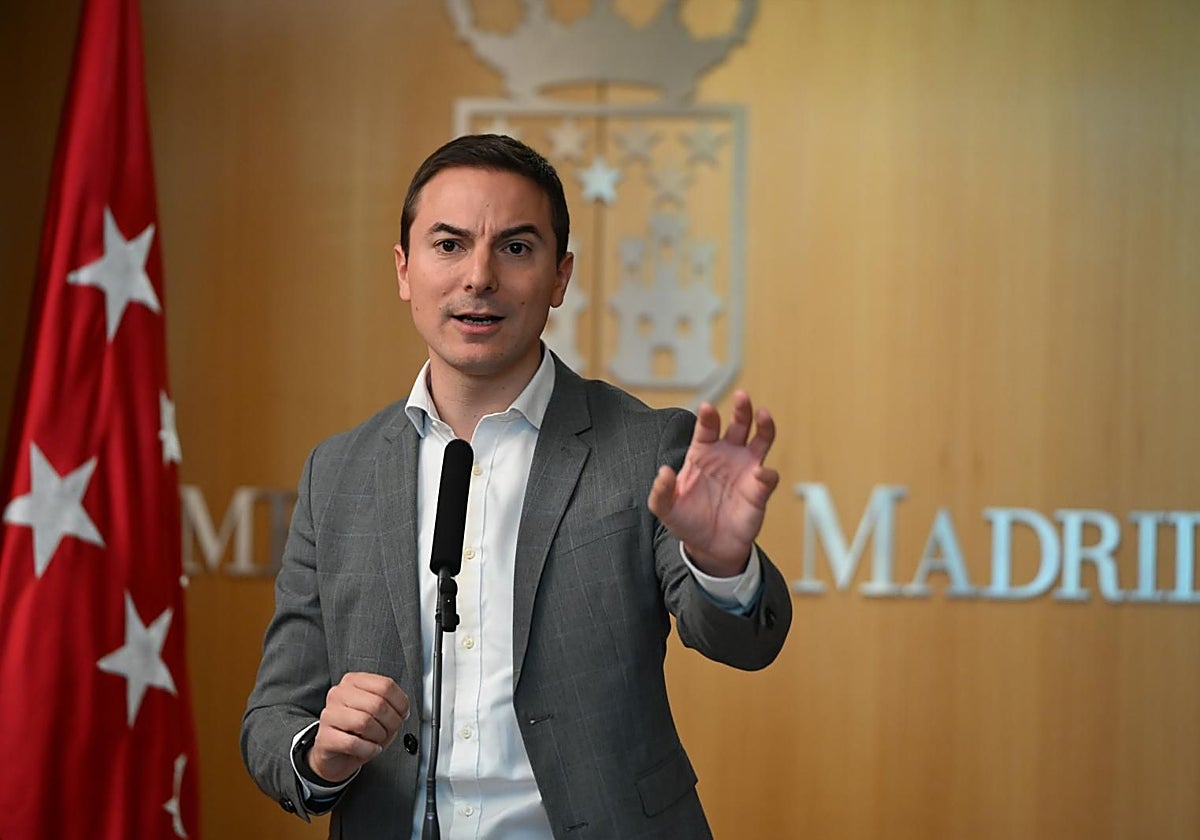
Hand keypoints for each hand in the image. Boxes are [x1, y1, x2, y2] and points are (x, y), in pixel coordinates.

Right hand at [308, 672, 409, 783]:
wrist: (336, 755)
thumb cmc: (359, 731)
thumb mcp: (377, 713)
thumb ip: (391, 704)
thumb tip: (404, 709)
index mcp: (353, 681)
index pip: (385, 685)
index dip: (400, 703)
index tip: (402, 714)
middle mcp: (339, 693)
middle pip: (377, 704)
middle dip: (391, 723)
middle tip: (389, 731)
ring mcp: (329, 714)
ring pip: (364, 722)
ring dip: (378, 737)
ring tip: (377, 740)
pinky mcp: (324, 737)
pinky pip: (353, 743)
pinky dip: (368, 750)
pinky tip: (370, 749)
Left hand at [647, 390, 779, 577]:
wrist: (709, 548)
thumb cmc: (687, 522)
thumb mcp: (665, 509)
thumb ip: (660, 491)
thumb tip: (663, 471)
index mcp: (702, 454)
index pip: (707, 428)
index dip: (708, 417)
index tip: (707, 408)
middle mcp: (727, 456)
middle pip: (738, 424)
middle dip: (741, 409)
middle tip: (742, 396)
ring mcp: (745, 470)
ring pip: (761, 440)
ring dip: (764, 426)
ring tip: (763, 415)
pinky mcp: (759, 490)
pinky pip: (768, 476)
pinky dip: (766, 474)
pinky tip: (760, 474)